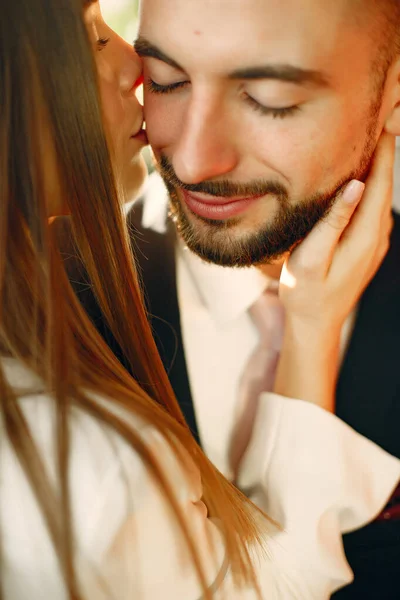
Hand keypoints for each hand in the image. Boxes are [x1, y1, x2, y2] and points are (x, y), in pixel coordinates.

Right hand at [280, 132, 394, 332]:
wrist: (317, 323)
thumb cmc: (307, 293)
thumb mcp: (311, 259)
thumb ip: (333, 223)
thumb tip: (355, 186)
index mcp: (366, 234)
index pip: (380, 180)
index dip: (383, 147)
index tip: (384, 114)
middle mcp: (378, 234)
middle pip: (385, 182)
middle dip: (384, 147)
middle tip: (382, 111)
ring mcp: (375, 239)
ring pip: (380, 192)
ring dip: (377, 164)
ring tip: (371, 133)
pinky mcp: (367, 243)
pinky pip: (373, 204)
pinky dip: (370, 182)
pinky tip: (358, 172)